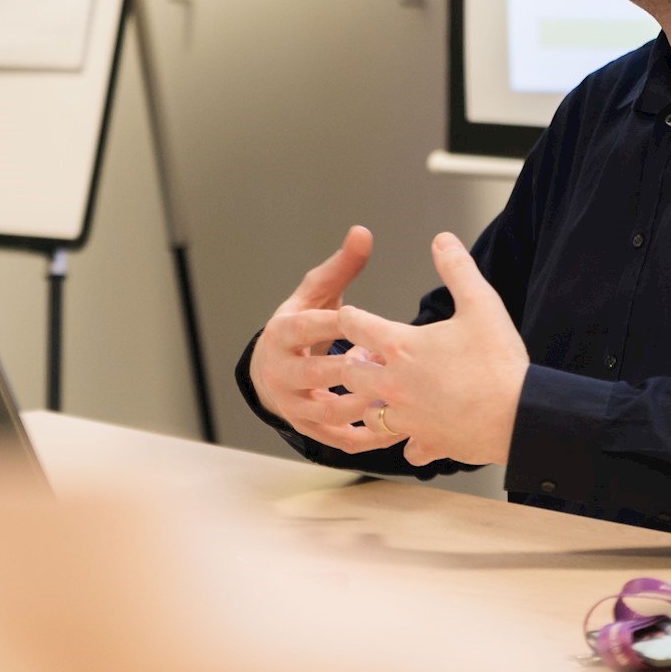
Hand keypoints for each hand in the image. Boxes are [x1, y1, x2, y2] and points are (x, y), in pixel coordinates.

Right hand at [251, 226, 401, 453]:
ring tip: (396, 397)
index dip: (331, 323)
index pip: (305, 327)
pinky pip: (339, 439)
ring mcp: (293, 405)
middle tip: (387, 364)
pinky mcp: (308, 429)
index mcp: (282, 333)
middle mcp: (282, 372)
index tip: (360, 320)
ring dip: (362, 406)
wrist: (273, 371)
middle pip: (314, 374)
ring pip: (327, 413)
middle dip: (349, 370)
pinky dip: (367, 437)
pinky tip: (398, 428)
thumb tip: (363, 232)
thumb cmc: (303, 325)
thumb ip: (340, 267)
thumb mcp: (315, 293)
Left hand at [337, 233, 528, 467]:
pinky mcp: (426, 442)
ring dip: (373, 402)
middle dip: (353, 362)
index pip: (355, 325)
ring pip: (368, 413)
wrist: (518, 415)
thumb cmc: (498, 359)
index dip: (352, 317)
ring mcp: (407, 417)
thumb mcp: (481, 303)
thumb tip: (442, 240)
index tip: (353, 316)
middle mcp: (394, 383)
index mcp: (401, 346)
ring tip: (386, 393)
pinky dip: (410, 440)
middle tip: (366, 356)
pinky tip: (420, 433)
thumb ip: (457, 268)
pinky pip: (406, 447)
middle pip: (349, 372)